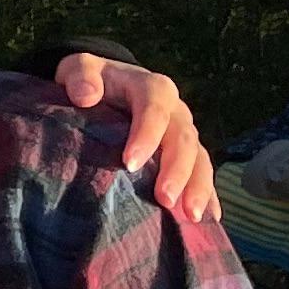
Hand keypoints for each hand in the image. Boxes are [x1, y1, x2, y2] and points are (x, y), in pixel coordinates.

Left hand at [48, 54, 217, 224]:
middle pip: (183, 139)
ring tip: (191, 216)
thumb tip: (85, 94)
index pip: (154, 108)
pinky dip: (208, 195)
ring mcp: (184, 134)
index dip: (146, 134)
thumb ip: (80, 76)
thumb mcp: (79, 68)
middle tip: (164, 199)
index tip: (129, 163)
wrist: (105, 87)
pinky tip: (209, 220)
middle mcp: (176, 111)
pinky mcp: (187, 155)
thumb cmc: (90, 82)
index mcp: (151, 88)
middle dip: (176, 170)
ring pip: (200, 158)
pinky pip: (203, 174)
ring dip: (198, 187)